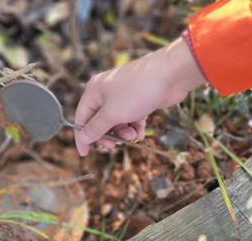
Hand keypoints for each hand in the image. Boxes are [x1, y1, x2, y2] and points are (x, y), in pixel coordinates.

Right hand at [74, 37, 206, 155]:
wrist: (170, 75)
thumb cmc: (136, 92)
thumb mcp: (111, 114)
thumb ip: (95, 128)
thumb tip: (83, 138)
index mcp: (94, 91)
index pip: (81, 118)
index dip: (83, 137)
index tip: (85, 154)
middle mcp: (106, 92)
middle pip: (99, 121)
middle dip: (108, 135)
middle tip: (114, 146)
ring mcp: (123, 95)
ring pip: (117, 121)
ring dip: (123, 132)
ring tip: (134, 136)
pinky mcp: (138, 99)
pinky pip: (131, 118)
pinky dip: (135, 127)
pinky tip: (141, 134)